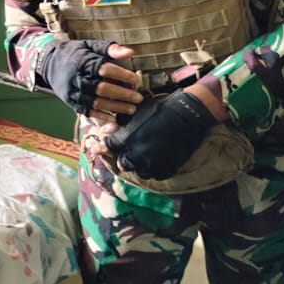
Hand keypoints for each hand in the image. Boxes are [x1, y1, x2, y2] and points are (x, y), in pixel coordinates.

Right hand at [38, 40, 142, 122]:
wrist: (48, 63)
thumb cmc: (74, 53)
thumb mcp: (90, 45)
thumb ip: (110, 49)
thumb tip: (130, 53)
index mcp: (83, 61)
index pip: (106, 69)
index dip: (122, 75)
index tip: (136, 79)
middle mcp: (77, 77)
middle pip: (102, 88)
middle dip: (123, 95)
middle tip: (138, 98)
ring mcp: (73, 91)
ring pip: (96, 102)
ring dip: (115, 107)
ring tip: (131, 109)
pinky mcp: (70, 101)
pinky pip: (86, 111)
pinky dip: (101, 116)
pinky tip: (114, 118)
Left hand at [98, 89, 214, 179]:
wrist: (187, 114)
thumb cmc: (161, 108)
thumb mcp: (137, 111)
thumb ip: (119, 123)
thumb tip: (104, 130)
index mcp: (125, 139)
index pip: (108, 147)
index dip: (101, 148)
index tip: (96, 150)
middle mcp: (135, 154)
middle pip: (123, 163)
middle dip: (124, 158)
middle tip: (129, 154)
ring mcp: (151, 163)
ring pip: (139, 171)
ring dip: (140, 166)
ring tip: (145, 158)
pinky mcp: (166, 168)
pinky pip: (156, 175)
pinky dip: (155, 169)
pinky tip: (158, 162)